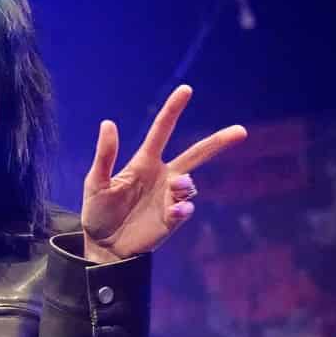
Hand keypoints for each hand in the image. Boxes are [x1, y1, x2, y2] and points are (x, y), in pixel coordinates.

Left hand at [81, 86, 246, 261]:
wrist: (103, 247)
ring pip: (190, 183)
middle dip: (218, 142)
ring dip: (185, 183)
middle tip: (240, 132)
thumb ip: (105, 155)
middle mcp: (162, 176)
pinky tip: (177, 210)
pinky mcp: (172, 218)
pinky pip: (185, 208)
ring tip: (177, 186)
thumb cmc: (97, 212)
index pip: (162, 130)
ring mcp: (169, 197)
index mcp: (144, 162)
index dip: (173, 110)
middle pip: (195, 154)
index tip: (186, 89)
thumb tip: (108, 123)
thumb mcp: (95, 183)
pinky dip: (183, 207)